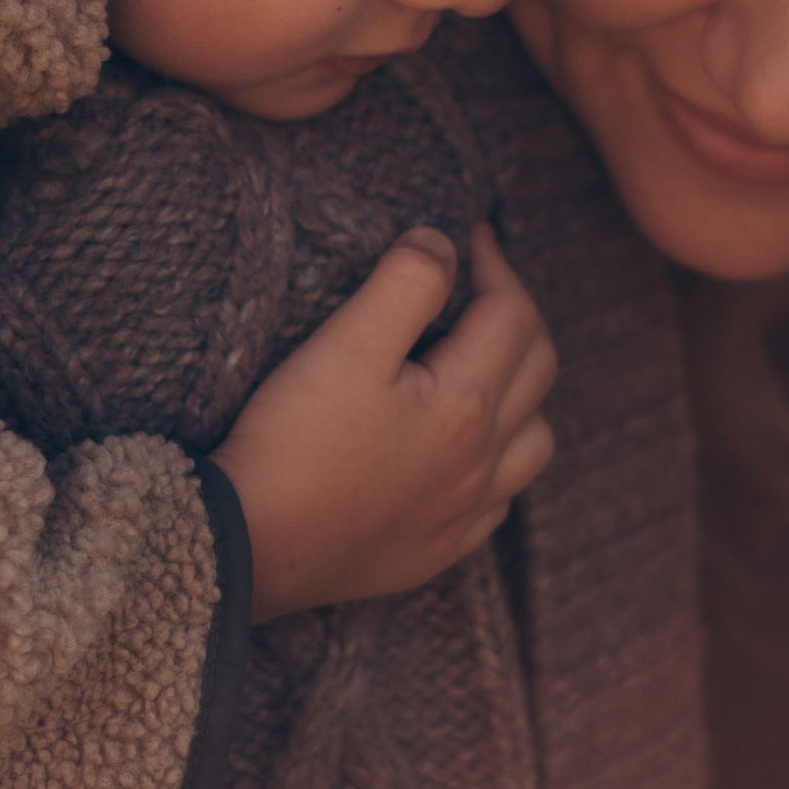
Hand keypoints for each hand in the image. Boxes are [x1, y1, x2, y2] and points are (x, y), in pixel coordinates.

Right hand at [210, 223, 556, 622]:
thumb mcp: (346, 346)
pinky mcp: (436, 551)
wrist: (250, 548)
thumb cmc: (293, 444)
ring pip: (534, 443)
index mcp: (465, 404)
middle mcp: (481, 462)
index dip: (495, 265)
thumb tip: (443, 244)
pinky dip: (498, 464)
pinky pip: (498, 503)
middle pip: (537, 371)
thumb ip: (405, 283)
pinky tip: (462, 454)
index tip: (468, 237)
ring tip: (483, 368)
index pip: (512, 314)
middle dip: (516, 315)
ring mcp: (463, 513)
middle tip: (478, 286)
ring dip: (522, 393)